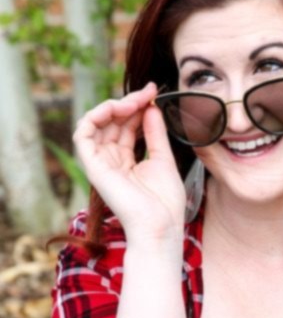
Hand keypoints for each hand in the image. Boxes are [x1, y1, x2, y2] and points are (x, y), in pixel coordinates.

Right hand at [73, 82, 186, 245]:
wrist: (160, 225)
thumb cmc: (164, 201)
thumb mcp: (163, 158)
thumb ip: (155, 133)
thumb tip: (150, 107)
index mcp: (127, 160)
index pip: (126, 125)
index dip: (138, 106)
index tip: (154, 92)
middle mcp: (111, 160)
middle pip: (112, 121)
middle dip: (129, 102)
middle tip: (148, 93)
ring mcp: (101, 163)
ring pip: (96, 123)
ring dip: (113, 106)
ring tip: (134, 101)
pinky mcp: (92, 166)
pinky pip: (83, 134)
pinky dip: (95, 116)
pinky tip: (115, 109)